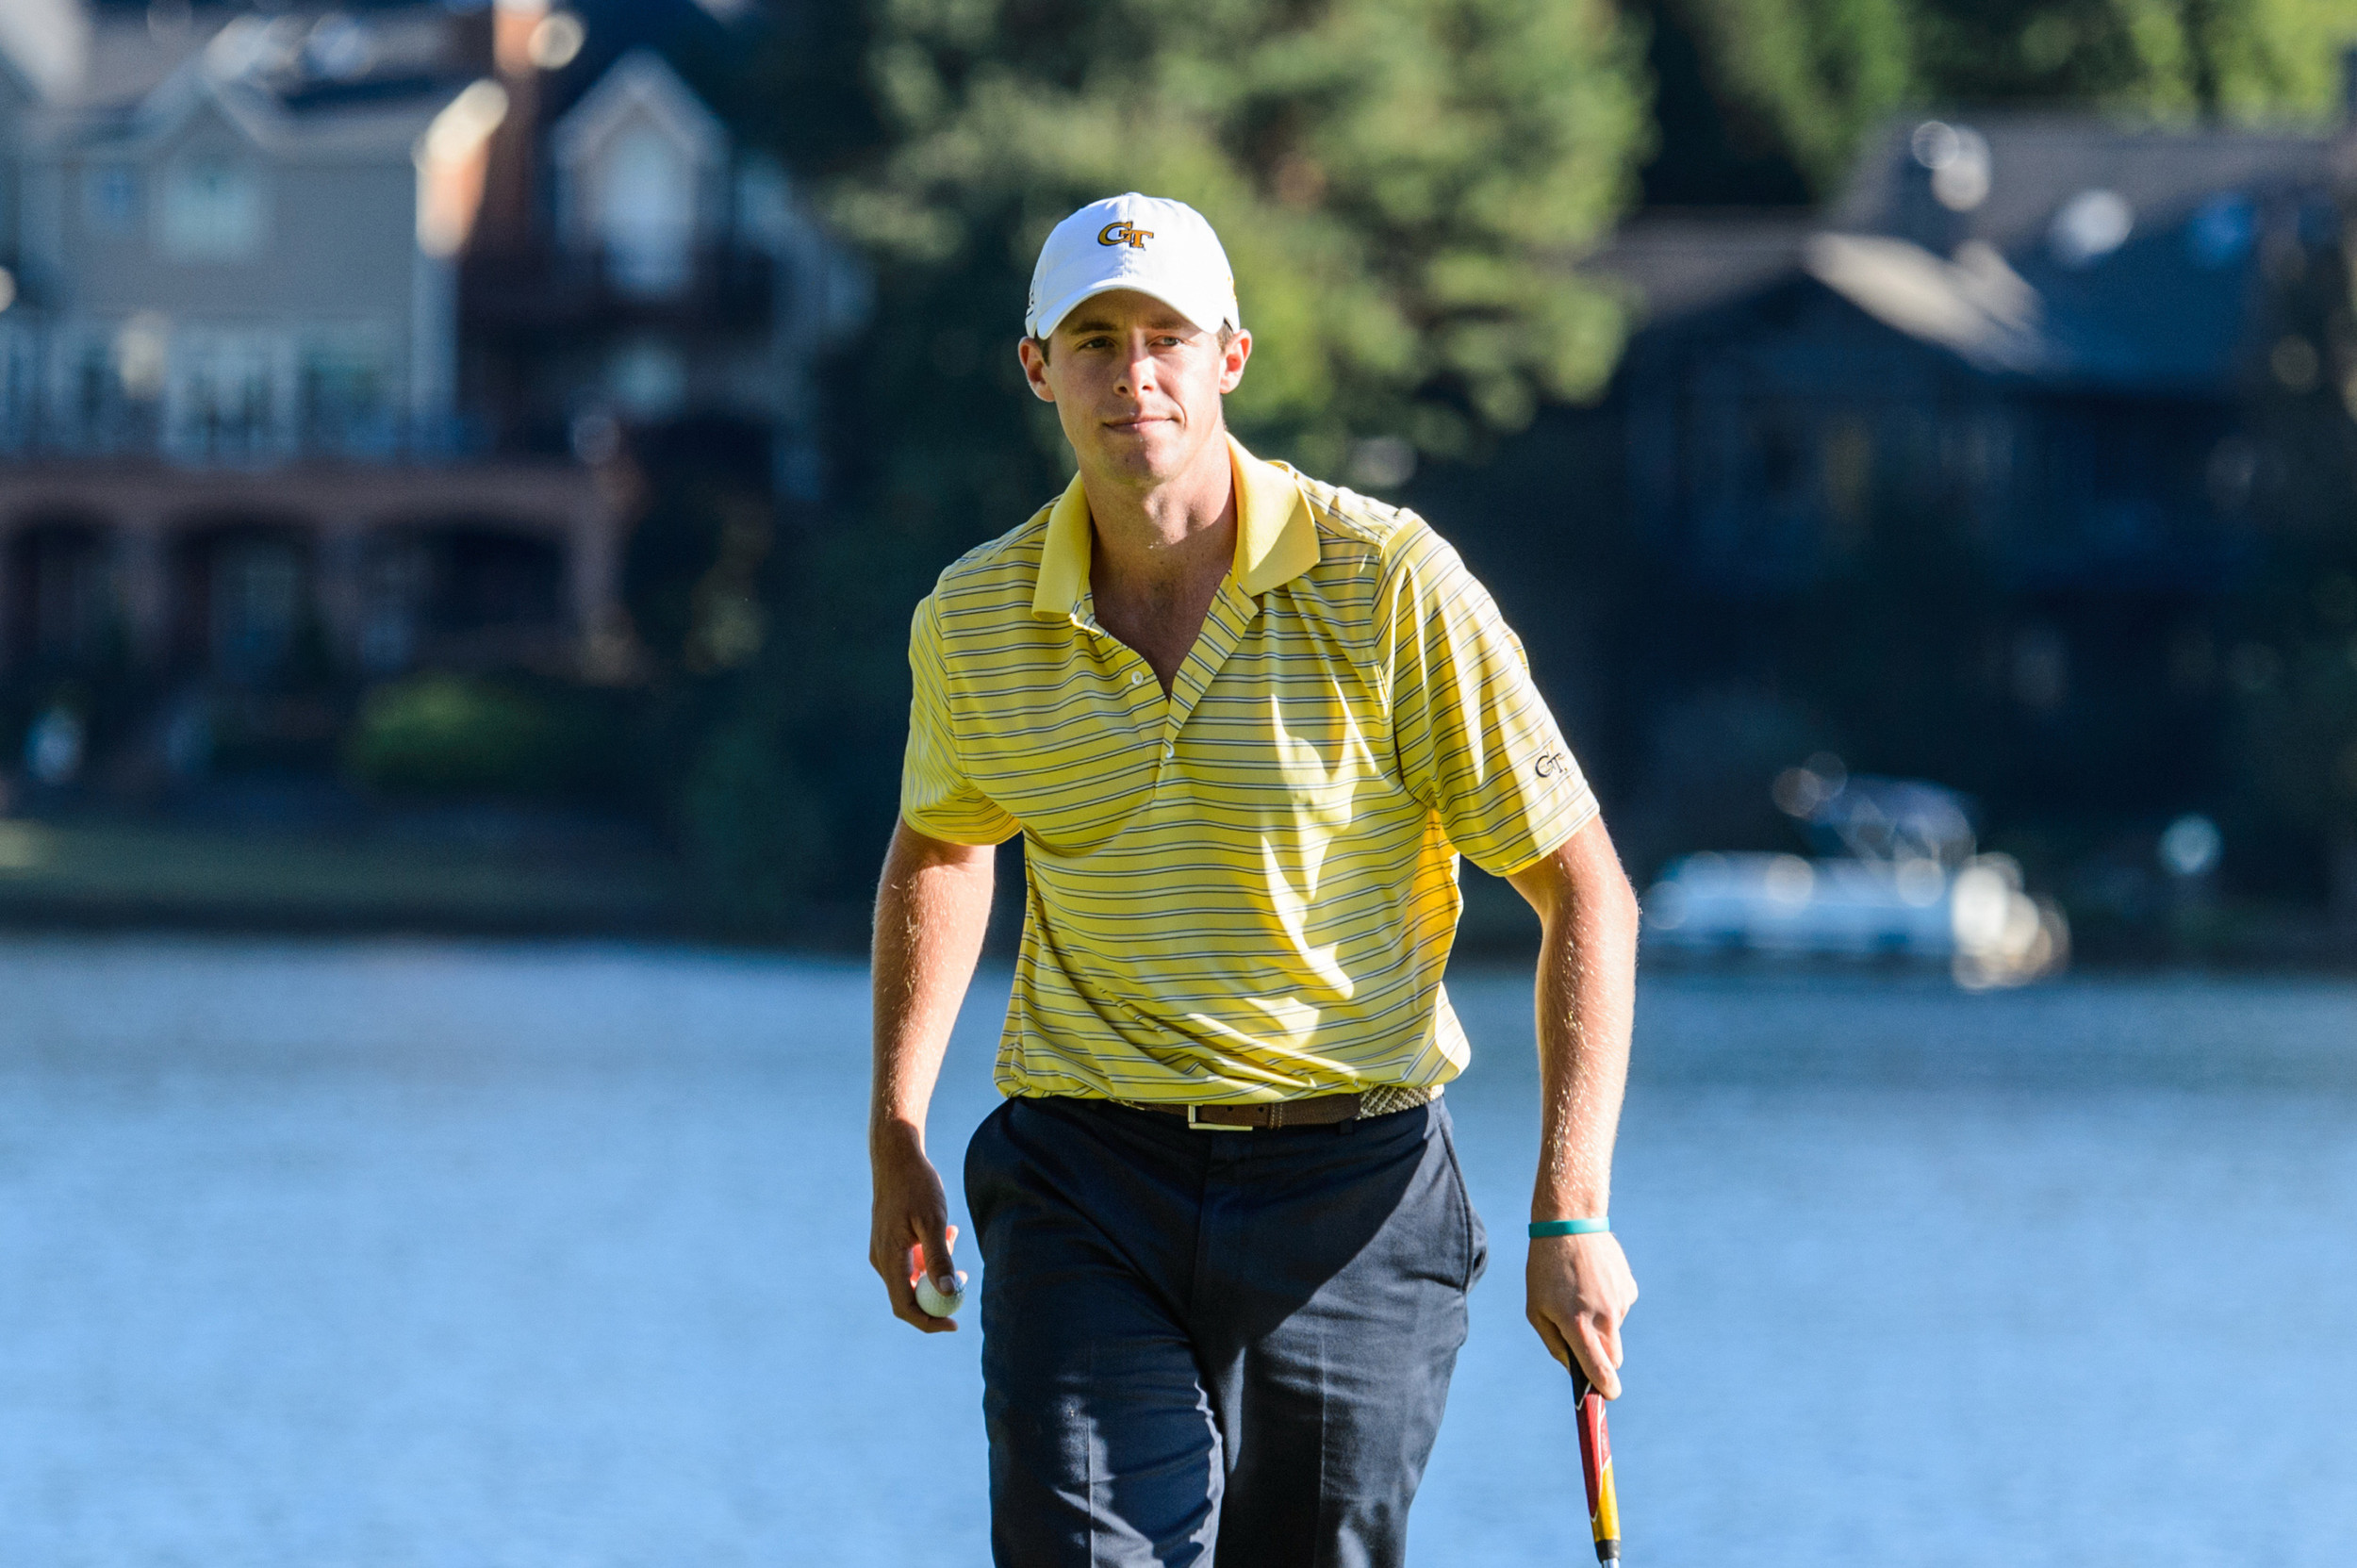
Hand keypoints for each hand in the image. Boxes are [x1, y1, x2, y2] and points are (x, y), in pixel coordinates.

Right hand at [869, 1123, 960, 1333]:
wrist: (896, 1157)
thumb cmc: (915, 1185)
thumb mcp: (932, 1221)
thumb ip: (939, 1258)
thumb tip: (949, 1293)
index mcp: (888, 1258)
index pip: (905, 1305)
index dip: (929, 1321)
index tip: (954, 1324)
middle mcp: (882, 1259)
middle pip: (909, 1296)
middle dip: (938, 1295)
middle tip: (964, 1282)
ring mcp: (884, 1250)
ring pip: (914, 1276)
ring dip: (938, 1268)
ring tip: (952, 1235)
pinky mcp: (891, 1241)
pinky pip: (912, 1260)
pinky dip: (931, 1253)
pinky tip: (947, 1230)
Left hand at [1526, 1232, 1636, 1396]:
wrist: (1570, 1224)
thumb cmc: (1545, 1269)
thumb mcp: (1536, 1308)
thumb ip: (1554, 1342)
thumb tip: (1574, 1367)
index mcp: (1577, 1324)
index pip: (1600, 1368)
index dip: (1605, 1388)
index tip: (1608, 1397)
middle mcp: (1603, 1316)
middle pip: (1614, 1358)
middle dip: (1604, 1363)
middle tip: (1586, 1348)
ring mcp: (1620, 1302)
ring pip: (1614, 1331)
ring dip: (1601, 1326)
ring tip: (1579, 1296)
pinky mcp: (1629, 1289)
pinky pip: (1619, 1309)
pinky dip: (1607, 1305)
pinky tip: (1592, 1283)